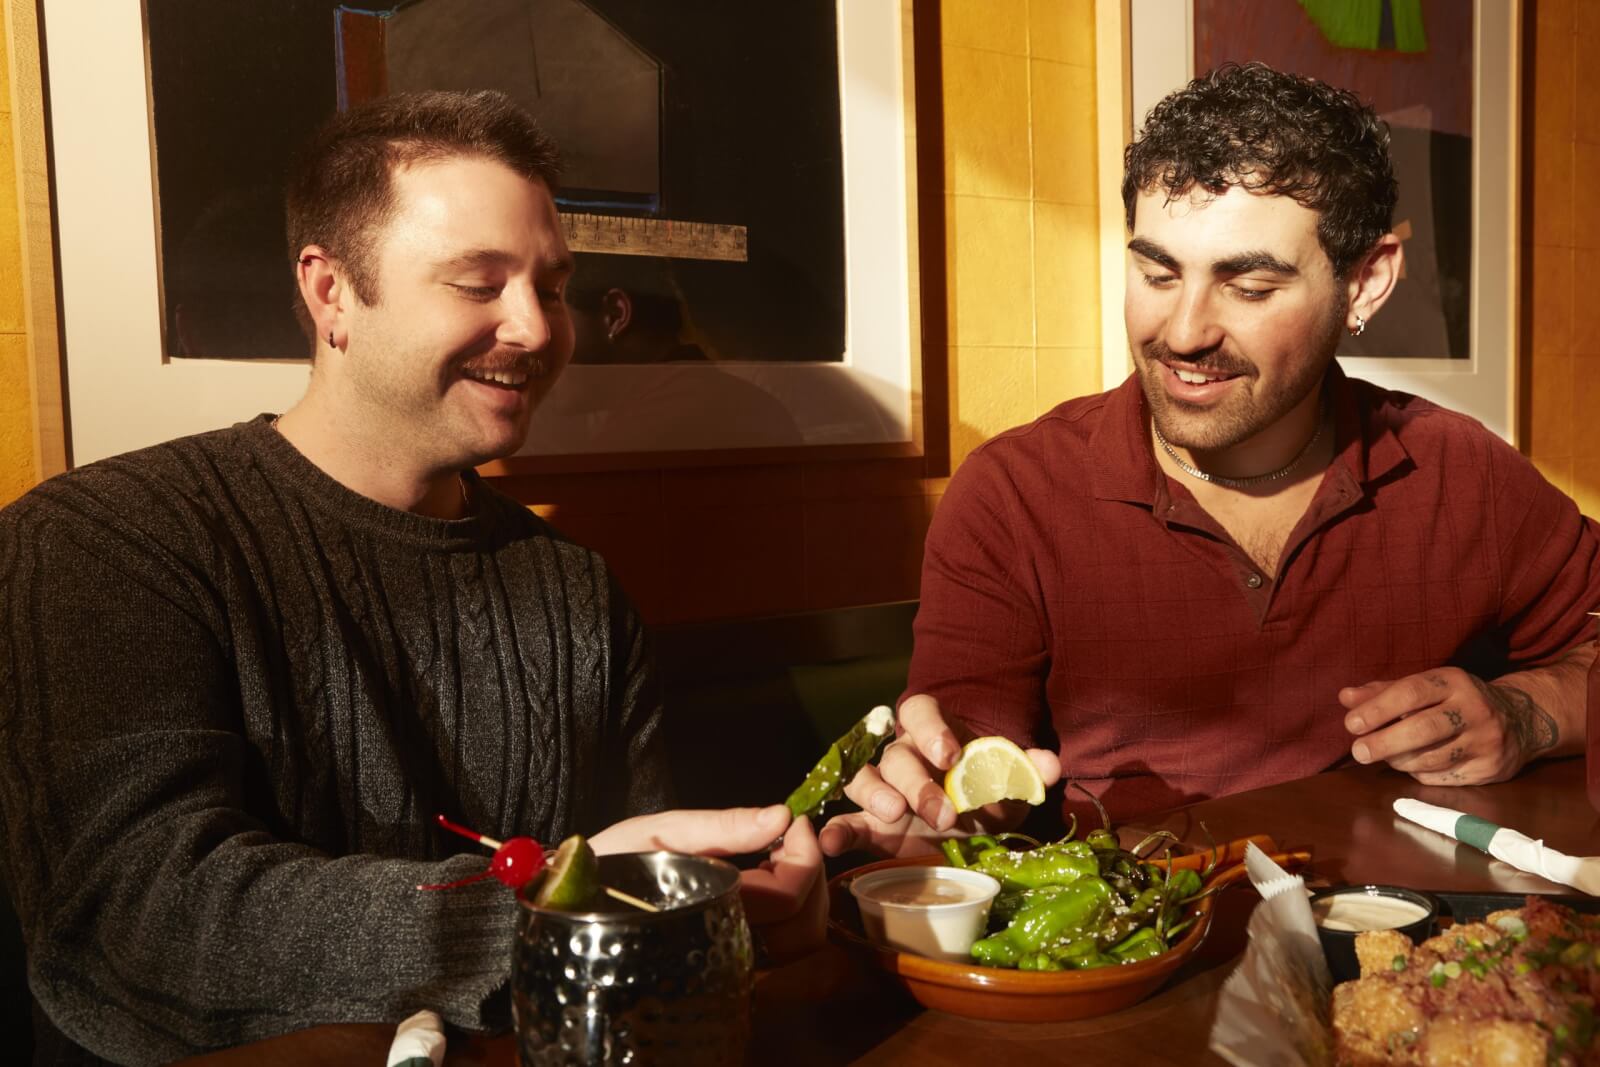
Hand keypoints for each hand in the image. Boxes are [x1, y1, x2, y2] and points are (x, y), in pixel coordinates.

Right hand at [590, 805, 825, 963]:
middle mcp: (725, 948)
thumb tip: (780, 816)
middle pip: (808, 930)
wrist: (568, 902)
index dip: (805, 855)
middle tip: (792, 837)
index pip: (789, 896)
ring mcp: (730, 962)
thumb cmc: (610, 865)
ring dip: (807, 896)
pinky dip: (793, 912)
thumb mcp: (658, 830)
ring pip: (801, 945)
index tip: (793, 821)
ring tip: (782, 857)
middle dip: (813, 877)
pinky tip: (770, 878)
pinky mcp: (728, 962)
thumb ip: (723, 825)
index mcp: (710, 913)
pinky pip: (782, 948)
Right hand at [817, 693, 1059, 856]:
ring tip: (895, 815)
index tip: (952, 755)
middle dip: (918, 783)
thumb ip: (1028, 769)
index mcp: (934, 732)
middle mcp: (903, 754)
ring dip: (875, 794)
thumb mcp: (1011, 782)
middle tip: (943, 813)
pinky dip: (835, 831)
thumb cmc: (987, 793)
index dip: (932, 729)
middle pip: (897, 755)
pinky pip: (846, 821)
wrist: (972, 826)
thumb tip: (1050, 766)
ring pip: (863, 778)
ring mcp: (883, 789)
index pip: (919, 711)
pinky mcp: (870, 825)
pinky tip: (830, 843)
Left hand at [1340, 668, 1559, 784]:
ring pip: (1431, 758)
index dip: (1378, 709)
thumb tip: (1345, 697)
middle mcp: (1474, 709)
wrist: (1521, 720)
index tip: (1351, 724)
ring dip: (1399, 760)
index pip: (1411, 692)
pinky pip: (1443, 777)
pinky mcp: (1490, 768)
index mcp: (1453, 681)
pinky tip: (1415, 765)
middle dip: (1384, 742)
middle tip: (1358, 752)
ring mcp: (1486, 740)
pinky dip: (1420, 773)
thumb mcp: (1425, 688)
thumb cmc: (1455, 701)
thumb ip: (1383, 692)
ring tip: (1387, 756)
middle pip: (1422, 729)